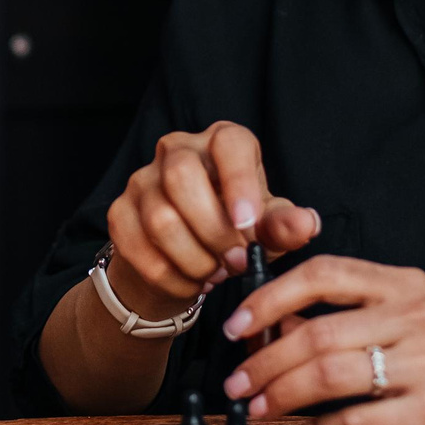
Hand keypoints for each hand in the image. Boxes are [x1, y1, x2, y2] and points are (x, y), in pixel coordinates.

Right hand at [103, 122, 321, 320]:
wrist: (187, 260)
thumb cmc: (236, 232)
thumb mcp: (266, 229)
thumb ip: (285, 226)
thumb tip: (305, 224)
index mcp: (221, 142)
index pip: (229, 144)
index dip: (239, 183)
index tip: (249, 225)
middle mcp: (177, 150)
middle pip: (182, 177)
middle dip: (213, 231)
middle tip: (237, 262)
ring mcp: (142, 180)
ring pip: (161, 219)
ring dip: (195, 259)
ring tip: (217, 274)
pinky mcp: (119, 213)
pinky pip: (140, 249)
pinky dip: (172, 277)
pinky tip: (192, 282)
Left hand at [221, 255, 424, 424]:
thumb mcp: (401, 325)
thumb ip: (342, 320)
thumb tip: (268, 328)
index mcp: (405, 285)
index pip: (324, 273)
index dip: (271, 297)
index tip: (238, 323)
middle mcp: (418, 316)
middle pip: (318, 332)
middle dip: (264, 360)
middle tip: (238, 382)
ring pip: (331, 374)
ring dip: (283, 394)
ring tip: (260, 407)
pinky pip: (358, 419)